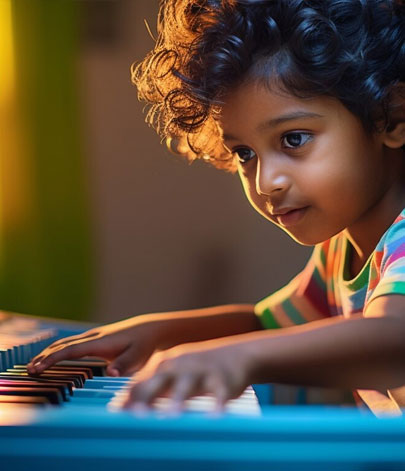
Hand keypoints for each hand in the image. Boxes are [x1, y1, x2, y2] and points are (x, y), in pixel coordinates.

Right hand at [27, 316, 158, 376]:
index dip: (53, 359)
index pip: (71, 350)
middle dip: (45, 356)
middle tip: (30, 370)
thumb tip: (111, 372)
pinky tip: (54, 357)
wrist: (151, 330)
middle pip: (63, 344)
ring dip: (50, 353)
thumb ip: (125, 365)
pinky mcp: (97, 338)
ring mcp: (94, 336)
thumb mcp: (139, 357)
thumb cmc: (145, 345)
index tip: (38, 368)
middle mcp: (94, 337)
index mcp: (101, 342)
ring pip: (66, 342)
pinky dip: (59, 350)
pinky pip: (72, 343)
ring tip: (35, 365)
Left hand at [119, 339, 252, 412]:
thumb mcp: (172, 373)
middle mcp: (180, 366)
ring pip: (188, 385)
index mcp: (164, 366)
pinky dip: (217, 405)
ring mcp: (201, 372)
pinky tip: (215, 416)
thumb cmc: (197, 369)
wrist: (236, 354)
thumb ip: (149, 387)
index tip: (116, 416)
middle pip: (159, 380)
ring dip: (179, 398)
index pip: (140, 383)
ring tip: (172, 414)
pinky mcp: (222, 381)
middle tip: (137, 414)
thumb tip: (121, 406)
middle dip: (148, 396)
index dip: (128, 400)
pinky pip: (219, 394)